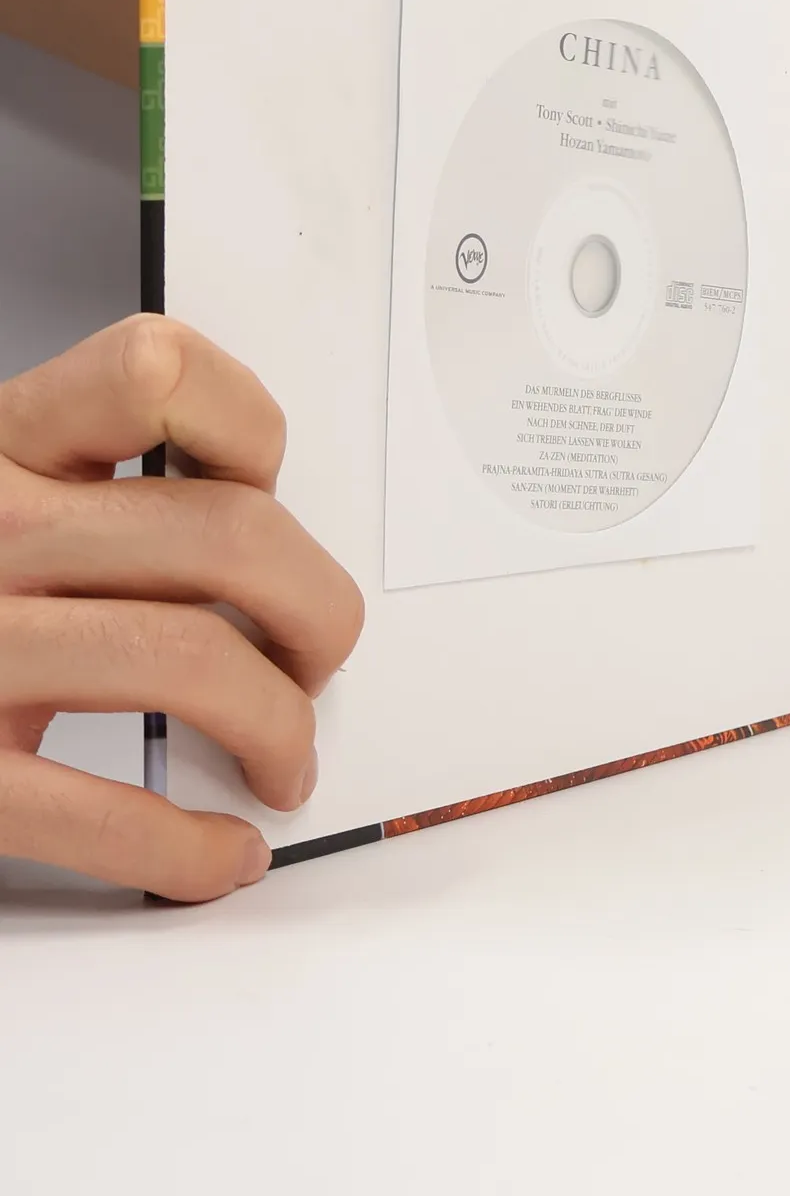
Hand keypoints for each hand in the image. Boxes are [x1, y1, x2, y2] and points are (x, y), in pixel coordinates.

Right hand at [0, 317, 362, 899]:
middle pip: (224, 535)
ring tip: (282, 757)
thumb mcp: (2, 498)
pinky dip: (186, 847)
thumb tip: (262, 545)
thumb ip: (99, 490)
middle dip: (316, 611)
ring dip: (276, 725)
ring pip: (189, 657)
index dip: (248, 431)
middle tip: (317, 657)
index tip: (264, 487)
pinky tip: (214, 855)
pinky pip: (98, 809)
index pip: (161, 373)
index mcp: (1, 445)